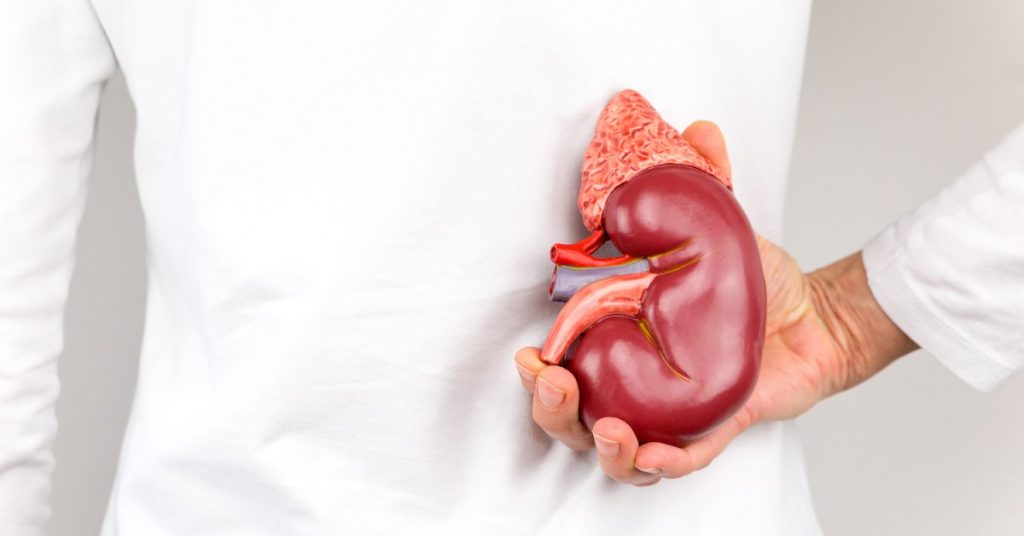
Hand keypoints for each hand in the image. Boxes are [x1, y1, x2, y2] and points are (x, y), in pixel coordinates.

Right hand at [514, 121, 917, 486]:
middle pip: (576, 418)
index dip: (538, 371)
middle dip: (552, 411)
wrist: (814, 312)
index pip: (565, 365)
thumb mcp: (716, 227)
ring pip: (619, 451)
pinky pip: (684, 460)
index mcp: (620, 338)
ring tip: (607, 429)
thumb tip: (697, 126)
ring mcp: (671, 410)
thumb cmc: (754, 281)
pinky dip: (665, 464)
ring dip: (601, 447)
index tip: (531, 357)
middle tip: (555, 387)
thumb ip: (701, 179)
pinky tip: (654, 454)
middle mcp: (637, 380)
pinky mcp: (714, 428)